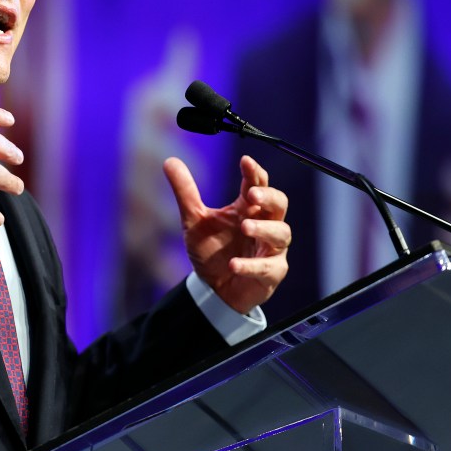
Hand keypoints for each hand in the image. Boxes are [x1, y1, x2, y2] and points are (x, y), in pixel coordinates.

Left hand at [164, 155, 289, 313]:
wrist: (213, 289)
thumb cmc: (211, 251)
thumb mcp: (194, 220)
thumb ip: (186, 192)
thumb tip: (169, 161)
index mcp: (247, 208)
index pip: (258, 184)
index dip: (255, 172)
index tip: (245, 161)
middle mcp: (264, 225)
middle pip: (279, 204)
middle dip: (269, 196)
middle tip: (252, 194)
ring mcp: (271, 249)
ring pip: (281, 233)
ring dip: (264, 229)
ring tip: (245, 227)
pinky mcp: (271, 272)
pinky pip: (268, 267)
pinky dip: (251, 265)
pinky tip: (234, 264)